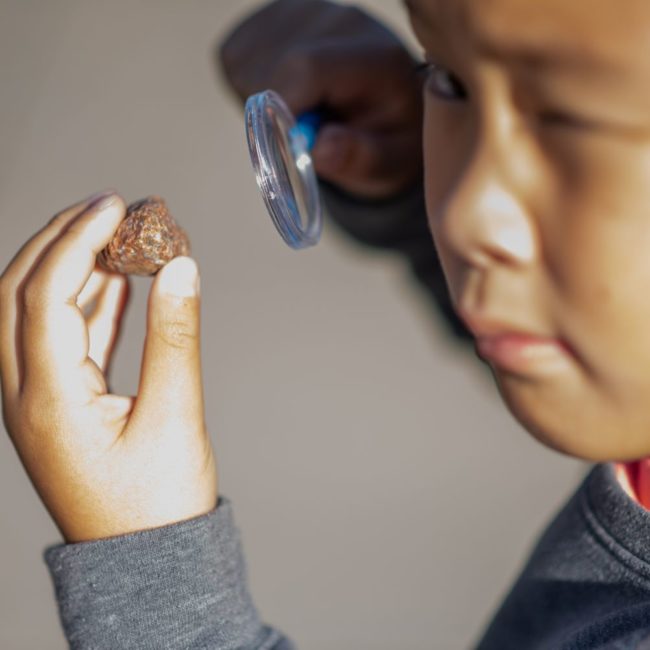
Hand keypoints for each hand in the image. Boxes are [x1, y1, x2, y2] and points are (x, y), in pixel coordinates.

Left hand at [0, 192, 217, 542]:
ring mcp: (39, 402)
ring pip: (38, 314)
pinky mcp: (61, 407)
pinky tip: (117, 285)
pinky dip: (88, 305)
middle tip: (106, 209)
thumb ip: (174, 336)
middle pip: (19, 295)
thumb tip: (180, 268)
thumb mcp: (174, 417)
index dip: (79, 241)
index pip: (46, 294)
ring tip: (118, 239)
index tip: (116, 206)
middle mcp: (26, 396)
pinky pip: (64, 341)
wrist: (146, 564)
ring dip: (73, 270)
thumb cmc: (158, 506)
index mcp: (47, 400)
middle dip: (59, 242)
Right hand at [219, 0, 423, 198]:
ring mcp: (303, 11)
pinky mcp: (273, 15)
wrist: (387, 105)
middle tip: (306, 134)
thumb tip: (319, 147)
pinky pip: (236, 56)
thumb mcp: (389, 162)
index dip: (283, 111)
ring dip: (261, 101)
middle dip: (275, 114)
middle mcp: (340, 20)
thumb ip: (360, 157)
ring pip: (247, 63)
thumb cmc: (386, 139)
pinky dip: (250, 85)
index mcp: (375, 57)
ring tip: (302, 112)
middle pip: (274, 68)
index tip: (287, 145)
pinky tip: (287, 93)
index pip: (308, 68)